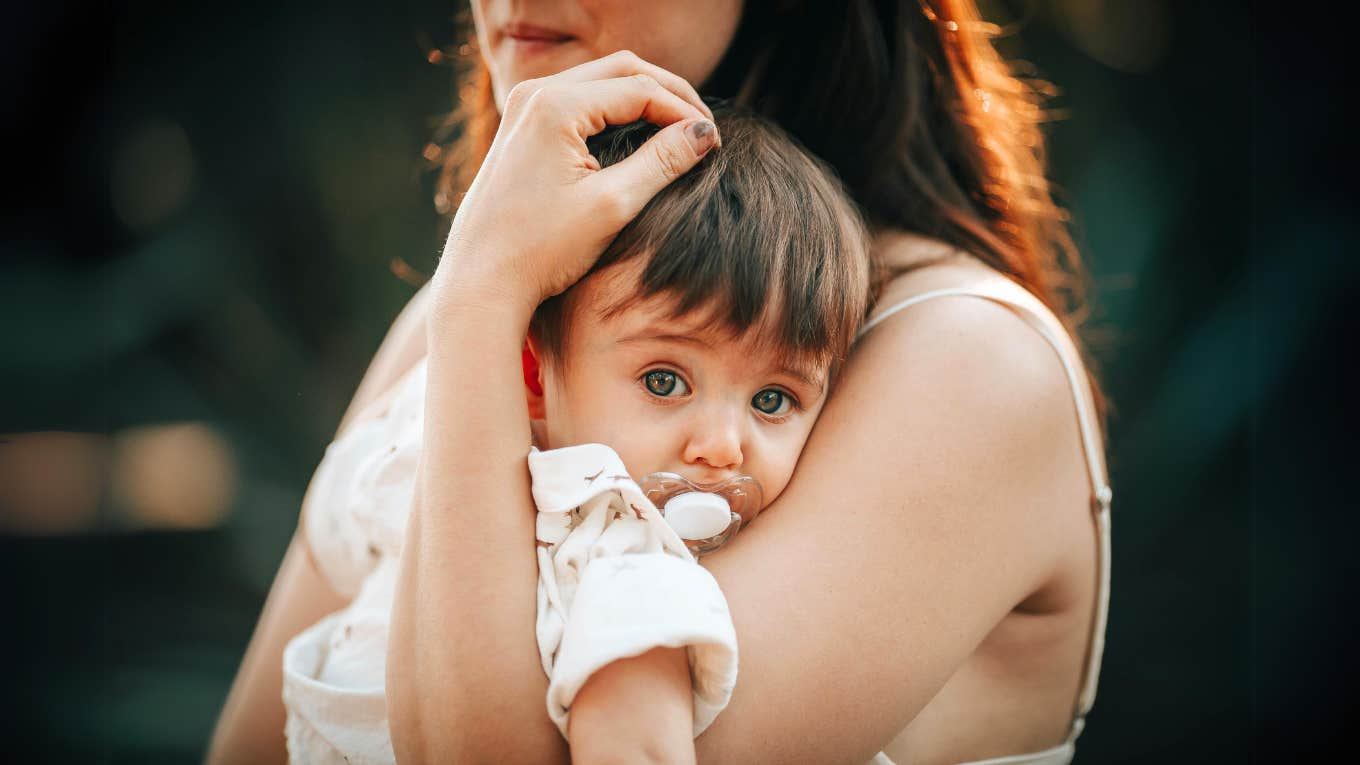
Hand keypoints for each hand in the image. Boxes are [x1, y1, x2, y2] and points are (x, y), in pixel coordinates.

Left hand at [430, 51, 720, 316]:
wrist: (481, 282)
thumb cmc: (542, 251)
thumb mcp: (613, 205)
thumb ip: (663, 162)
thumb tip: (705, 133)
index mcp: (555, 106)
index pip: (639, 89)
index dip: (684, 112)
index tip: (715, 142)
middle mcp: (534, 95)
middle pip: (621, 70)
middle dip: (668, 94)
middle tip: (703, 127)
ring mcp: (523, 109)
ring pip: (599, 82)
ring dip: (642, 100)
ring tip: (679, 130)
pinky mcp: (521, 129)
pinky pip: (578, 102)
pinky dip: (614, 113)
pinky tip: (639, 139)